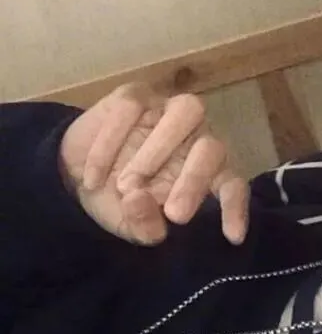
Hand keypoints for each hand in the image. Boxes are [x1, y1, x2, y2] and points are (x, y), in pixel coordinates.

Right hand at [60, 84, 248, 244]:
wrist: (73, 171)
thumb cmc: (118, 199)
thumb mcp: (129, 222)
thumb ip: (143, 224)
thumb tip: (139, 201)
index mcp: (207, 171)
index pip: (232, 184)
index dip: (235, 207)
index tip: (233, 237)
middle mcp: (196, 136)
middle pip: (213, 148)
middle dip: (195, 181)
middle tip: (174, 213)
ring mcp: (168, 111)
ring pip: (187, 111)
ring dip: (159, 150)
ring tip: (126, 187)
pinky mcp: (136, 95)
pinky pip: (131, 109)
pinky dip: (109, 146)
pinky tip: (93, 178)